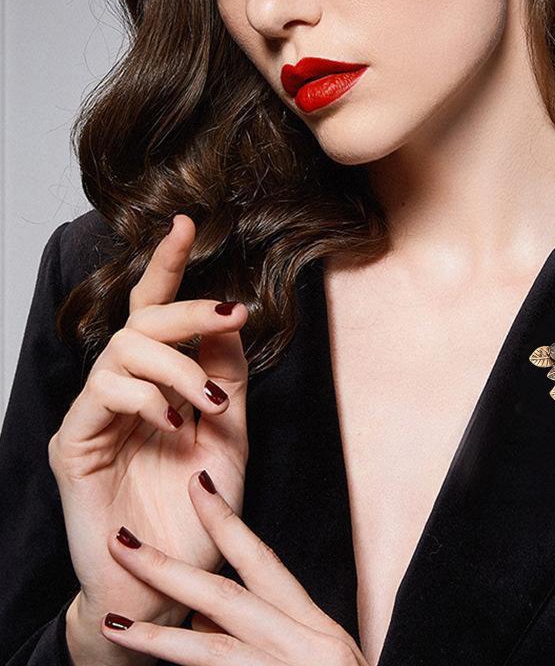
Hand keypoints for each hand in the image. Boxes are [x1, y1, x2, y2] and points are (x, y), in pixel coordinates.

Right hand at [49, 215, 250, 663]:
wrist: (172, 578)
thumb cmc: (201, 506)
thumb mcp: (232, 432)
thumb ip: (228, 375)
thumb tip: (231, 316)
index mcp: (161, 381)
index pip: (158, 313)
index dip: (168, 265)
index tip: (186, 223)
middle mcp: (125, 389)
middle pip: (142, 322)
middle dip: (188, 309)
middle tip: (230, 314)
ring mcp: (97, 415)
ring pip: (124, 352)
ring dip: (176, 367)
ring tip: (208, 403)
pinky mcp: (76, 445)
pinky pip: (102, 397)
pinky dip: (143, 399)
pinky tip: (171, 423)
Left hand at [99, 469, 368, 665]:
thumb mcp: (314, 656)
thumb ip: (265, 631)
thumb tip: (200, 617)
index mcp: (316, 626)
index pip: (263, 562)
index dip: (226, 522)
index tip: (197, 486)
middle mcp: (304, 645)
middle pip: (226, 598)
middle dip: (169, 570)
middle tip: (124, 542)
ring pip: (210, 651)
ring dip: (155, 638)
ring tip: (113, 622)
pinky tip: (144, 664)